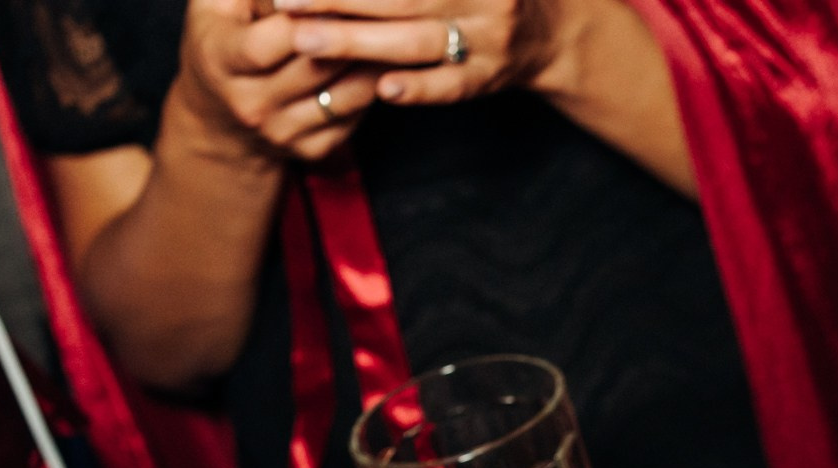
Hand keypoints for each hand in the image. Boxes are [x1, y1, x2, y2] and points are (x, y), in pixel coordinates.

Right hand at [174, 0, 385, 162]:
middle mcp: (250, 104)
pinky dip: (371, 89)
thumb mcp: (213, 4)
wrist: (218, 117)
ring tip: (388, 31)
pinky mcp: (309, 149)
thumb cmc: (221, 39)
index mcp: (221, 60)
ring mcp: (281, 132)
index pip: (263, 46)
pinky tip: (382, 63)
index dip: (300, 21)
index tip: (328, 1)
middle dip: (347, 37)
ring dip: (372, 63)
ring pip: (343, 95)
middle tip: (375, 10)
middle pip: (313, 68)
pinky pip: (352, 117)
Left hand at [278, 0, 578, 106]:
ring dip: (357, 42)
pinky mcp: (490, 79)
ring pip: (416, 41)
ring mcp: (489, 40)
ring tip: (305, 41)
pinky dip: (418, 88)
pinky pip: (451, 86)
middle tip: (285, 1)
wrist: (551, 29)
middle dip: (337, 0)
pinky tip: (382, 89)